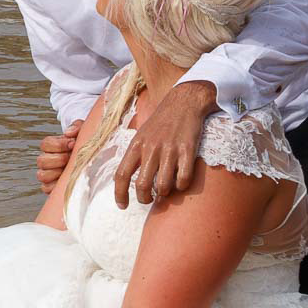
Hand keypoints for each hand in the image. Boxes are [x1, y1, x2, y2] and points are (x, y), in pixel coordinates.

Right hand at [36, 120, 84, 191]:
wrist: (91, 162)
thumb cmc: (84, 146)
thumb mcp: (83, 132)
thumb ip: (76, 127)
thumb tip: (68, 134)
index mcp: (52, 147)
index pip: (45, 144)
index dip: (58, 144)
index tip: (72, 144)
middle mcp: (46, 160)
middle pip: (41, 160)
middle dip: (58, 159)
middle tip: (70, 158)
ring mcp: (47, 175)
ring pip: (41, 175)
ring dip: (56, 172)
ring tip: (68, 170)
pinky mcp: (51, 187)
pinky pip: (46, 188)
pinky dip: (55, 186)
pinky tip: (67, 180)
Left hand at [113, 80, 217, 207]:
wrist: (184, 102)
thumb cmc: (161, 122)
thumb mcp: (141, 135)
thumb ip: (134, 155)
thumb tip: (124, 179)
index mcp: (136, 145)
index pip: (122, 175)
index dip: (120, 194)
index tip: (122, 206)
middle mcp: (151, 148)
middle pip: (142, 185)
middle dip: (144, 199)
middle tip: (148, 200)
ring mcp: (170, 150)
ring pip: (163, 186)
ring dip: (163, 194)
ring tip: (165, 191)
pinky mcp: (188, 151)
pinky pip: (183, 179)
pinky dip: (181, 187)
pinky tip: (180, 183)